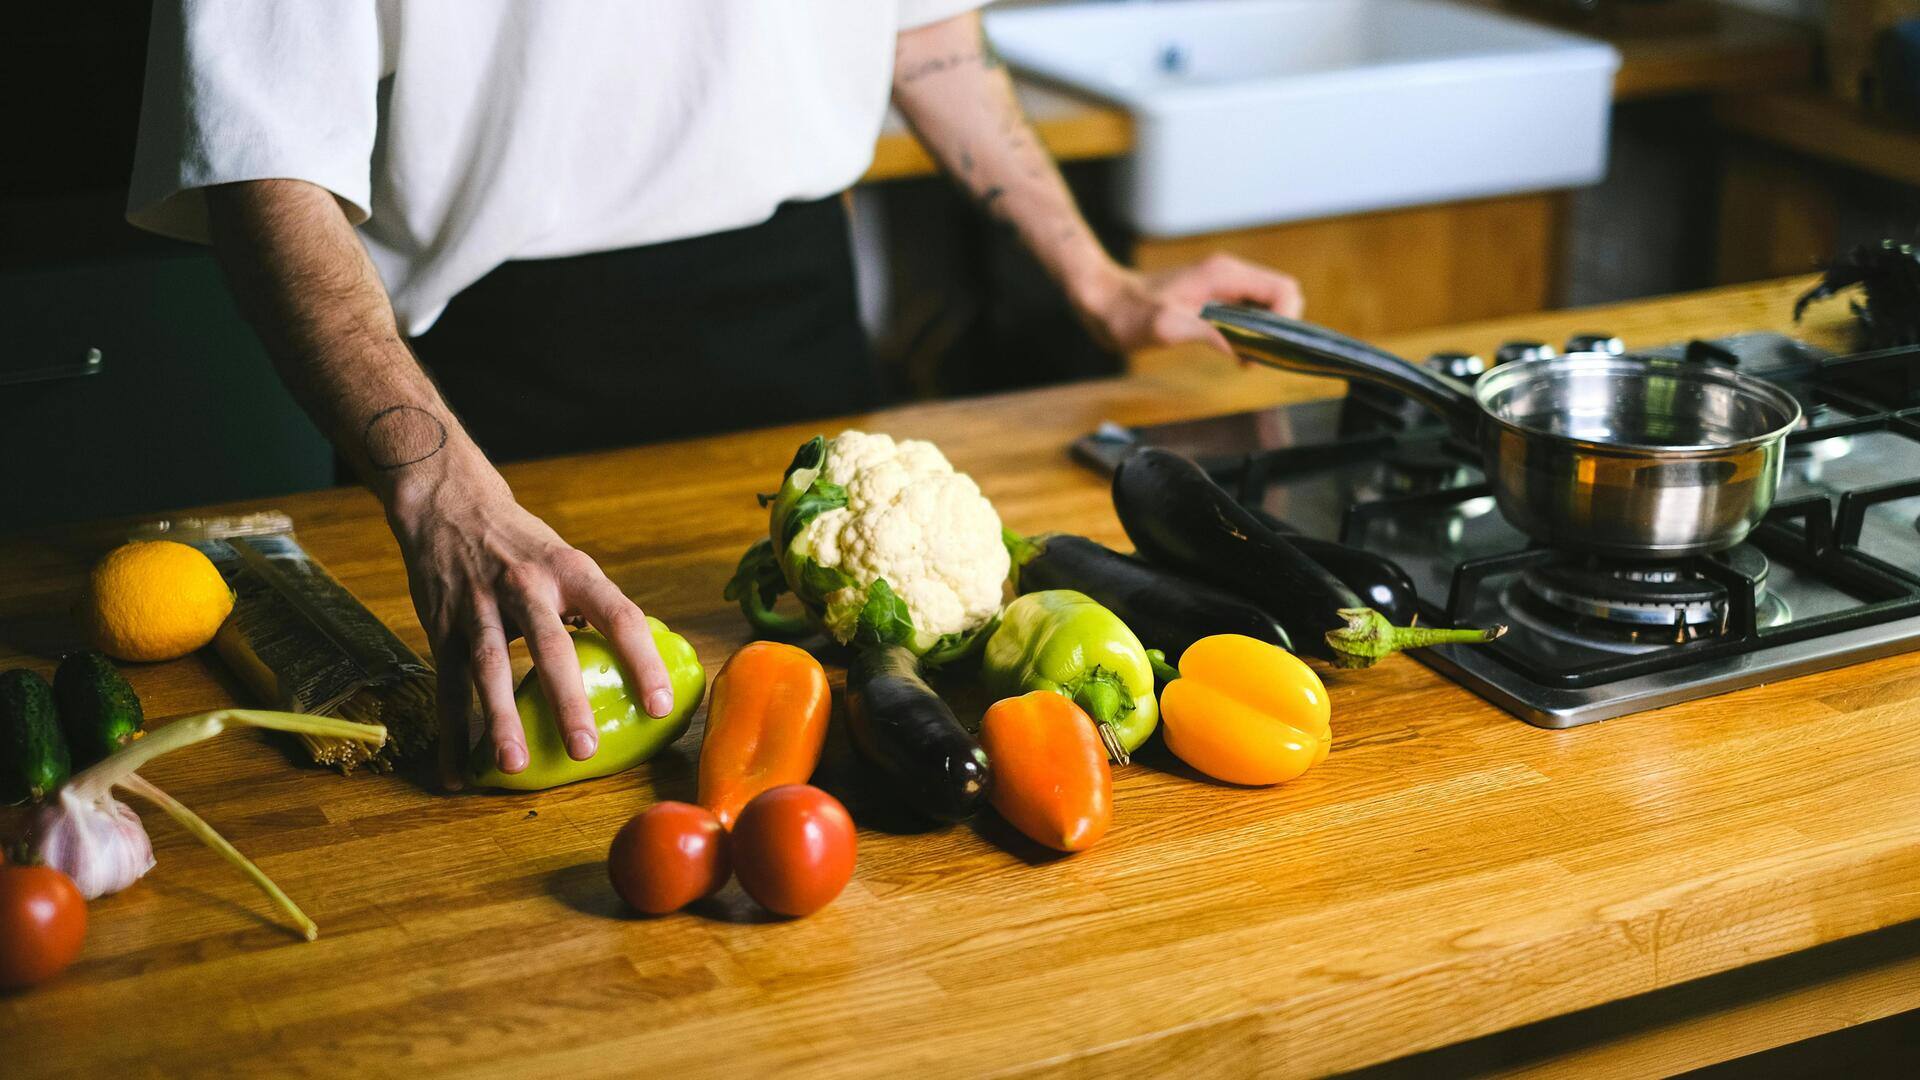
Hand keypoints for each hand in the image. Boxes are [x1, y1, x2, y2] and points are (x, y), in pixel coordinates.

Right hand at [388, 456, 675, 790]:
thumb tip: (634, 665)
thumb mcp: (566, 560)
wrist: (450, 504)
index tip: (659, 705)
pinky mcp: (441, 625)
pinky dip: (452, 733)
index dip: (641, 660)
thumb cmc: (524, 545)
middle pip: (550, 646)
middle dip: (567, 700)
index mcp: (571, 571)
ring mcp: (480, 606)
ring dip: (501, 719)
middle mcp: (526, 586)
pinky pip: (446, 684)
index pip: (618, 615)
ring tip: (514, 764)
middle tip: (585, 749)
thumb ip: (592, 608)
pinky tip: (456, 772)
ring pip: (490, 667)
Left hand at [1077, 254, 1303, 355]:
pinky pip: (1250, 309)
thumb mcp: (1165, 328)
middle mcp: (1228, 273)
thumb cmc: (1128, 313)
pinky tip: (1238, 351)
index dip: (1287, 320)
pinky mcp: (1215, 295)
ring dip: (1268, 331)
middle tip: (1259, 357)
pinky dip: (1253, 330)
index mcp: (1222, 274)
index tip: (1269, 348)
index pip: (1282, 290)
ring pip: (1268, 303)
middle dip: (1281, 328)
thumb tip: (1241, 350)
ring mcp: (1222, 282)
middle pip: (1282, 294)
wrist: (1104, 301)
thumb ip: (1205, 334)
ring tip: (1249, 358)